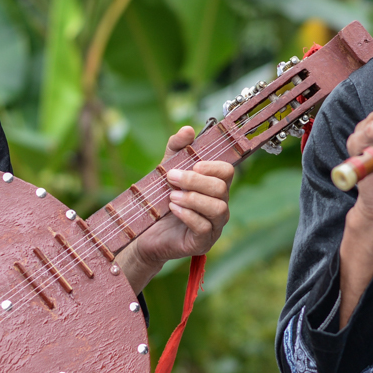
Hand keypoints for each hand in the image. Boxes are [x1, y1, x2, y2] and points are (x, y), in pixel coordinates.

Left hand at [117, 126, 233, 291]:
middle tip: (171, 177)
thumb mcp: (166, 169)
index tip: (193, 165)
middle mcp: (220, 205)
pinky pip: (204, 227)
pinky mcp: (203, 242)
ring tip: (171, 196)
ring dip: (192, 198)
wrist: (145, 232)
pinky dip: (188, 215)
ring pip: (217, 209)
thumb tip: (188, 130)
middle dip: (195, 181)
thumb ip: (176, 148)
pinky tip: (173, 209)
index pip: (227, 172)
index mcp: (214, 187)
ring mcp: (214, 226)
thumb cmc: (161, 200)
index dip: (212, 166)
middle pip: (221, 189)